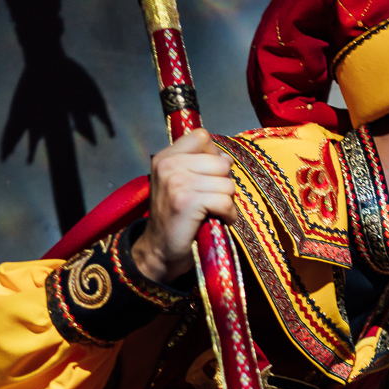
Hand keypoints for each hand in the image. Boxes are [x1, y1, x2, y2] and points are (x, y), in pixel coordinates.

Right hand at [134, 130, 237, 283]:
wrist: (160, 250)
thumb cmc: (177, 218)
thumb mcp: (181, 183)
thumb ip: (198, 164)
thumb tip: (225, 158)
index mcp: (166, 157)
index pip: (203, 137)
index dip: (214, 158)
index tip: (207, 179)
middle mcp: (168, 165)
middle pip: (221, 161)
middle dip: (223, 183)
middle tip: (211, 200)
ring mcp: (176, 182)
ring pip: (226, 183)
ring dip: (227, 202)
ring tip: (213, 212)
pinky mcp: (187, 202)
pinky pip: (225, 201)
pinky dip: (228, 215)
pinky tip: (217, 220)